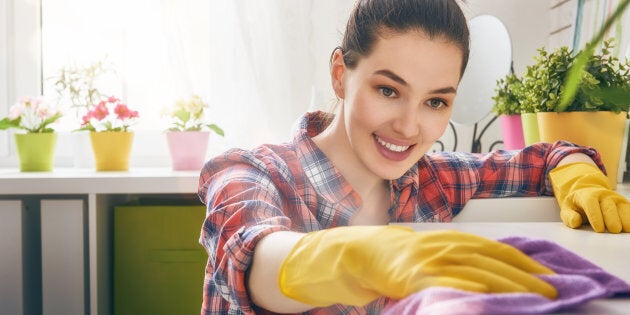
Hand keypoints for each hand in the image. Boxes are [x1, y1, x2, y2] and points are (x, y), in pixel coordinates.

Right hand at [278, 225, 556, 306]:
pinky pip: (446, 282)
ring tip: (534, 298)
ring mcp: (427, 259)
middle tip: (552, 289)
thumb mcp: (425, 252)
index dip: (522, 261)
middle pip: (491, 259)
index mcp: (446, 238)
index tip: (545, 273)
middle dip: (524, 275)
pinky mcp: (413, 274)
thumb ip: (452, 259)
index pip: (492, 248)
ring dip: (508, 284)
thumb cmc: (389, 256)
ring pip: (477, 270)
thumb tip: (485, 272)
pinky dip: (468, 288)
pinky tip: (486, 296)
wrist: (352, 253)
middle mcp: (441, 245)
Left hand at [549, 162, 629, 232]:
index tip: (599, 229)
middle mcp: (603, 195)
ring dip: (625, 219)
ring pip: (623, 207)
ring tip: (625, 230)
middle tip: (614, 231)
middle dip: (612, 219)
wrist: (588, 193)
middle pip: (609, 207)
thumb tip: (575, 222)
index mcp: (587, 195)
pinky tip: (629, 228)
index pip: (591, 204)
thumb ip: (569, 216)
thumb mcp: (568, 209)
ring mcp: (616, 198)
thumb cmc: (578, 205)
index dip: (595, 217)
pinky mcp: (624, 203)